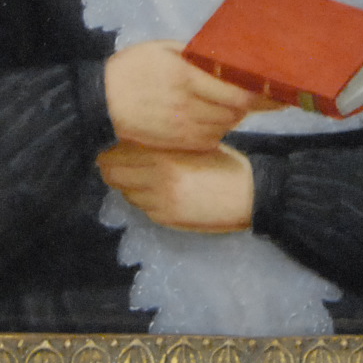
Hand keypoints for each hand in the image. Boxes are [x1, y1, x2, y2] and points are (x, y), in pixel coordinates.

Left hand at [98, 142, 255, 232]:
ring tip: (138, 175)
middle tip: (115, 161)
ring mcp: (160, 203)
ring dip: (128, 184)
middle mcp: (156, 180)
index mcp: (164, 156)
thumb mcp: (195, 146)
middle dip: (113, 168)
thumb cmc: (227, 165)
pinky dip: (143, 198)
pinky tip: (155, 191)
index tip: (112, 146)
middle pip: (115, 175)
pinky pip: (142, 207)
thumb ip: (165, 145)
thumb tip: (137, 143)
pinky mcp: (167, 219)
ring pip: (126, 193)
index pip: (118, 154)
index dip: (111, 150)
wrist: (251, 196)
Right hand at [104, 40, 283, 151]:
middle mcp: (189, 105)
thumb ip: (195, 54)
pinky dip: (220, 126)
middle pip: (238, 109)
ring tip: (236, 100)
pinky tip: (213, 115)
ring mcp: (186, 128)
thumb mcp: (162, 50)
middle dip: (255, 101)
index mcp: (186, 77)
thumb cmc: (132, 70)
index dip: (264, 91)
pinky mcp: (182, 144)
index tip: (282, 87)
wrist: (101, 105)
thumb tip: (226, 54)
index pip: (238, 89)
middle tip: (270, 93)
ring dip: (237, 113)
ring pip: (228, 123)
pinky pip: (214, 136)